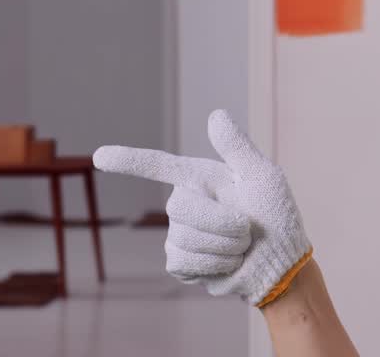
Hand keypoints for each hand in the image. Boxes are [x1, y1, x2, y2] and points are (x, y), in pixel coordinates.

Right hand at [93, 109, 310, 305]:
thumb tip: (215, 114)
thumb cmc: (276, 217)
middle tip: (247, 229)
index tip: (99, 157)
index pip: (159, 166)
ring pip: (184, 238)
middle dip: (222, 222)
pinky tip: (228, 263)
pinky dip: (215, 264)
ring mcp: (179, 233)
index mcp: (202, 178)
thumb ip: (237, 148)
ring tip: (241, 246)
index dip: (130, 161)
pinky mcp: (180, 262)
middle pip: (179, 208)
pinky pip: (184, 261)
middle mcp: (185, 203)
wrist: (280, 263)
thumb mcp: (263, 177)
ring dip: (224, 246)